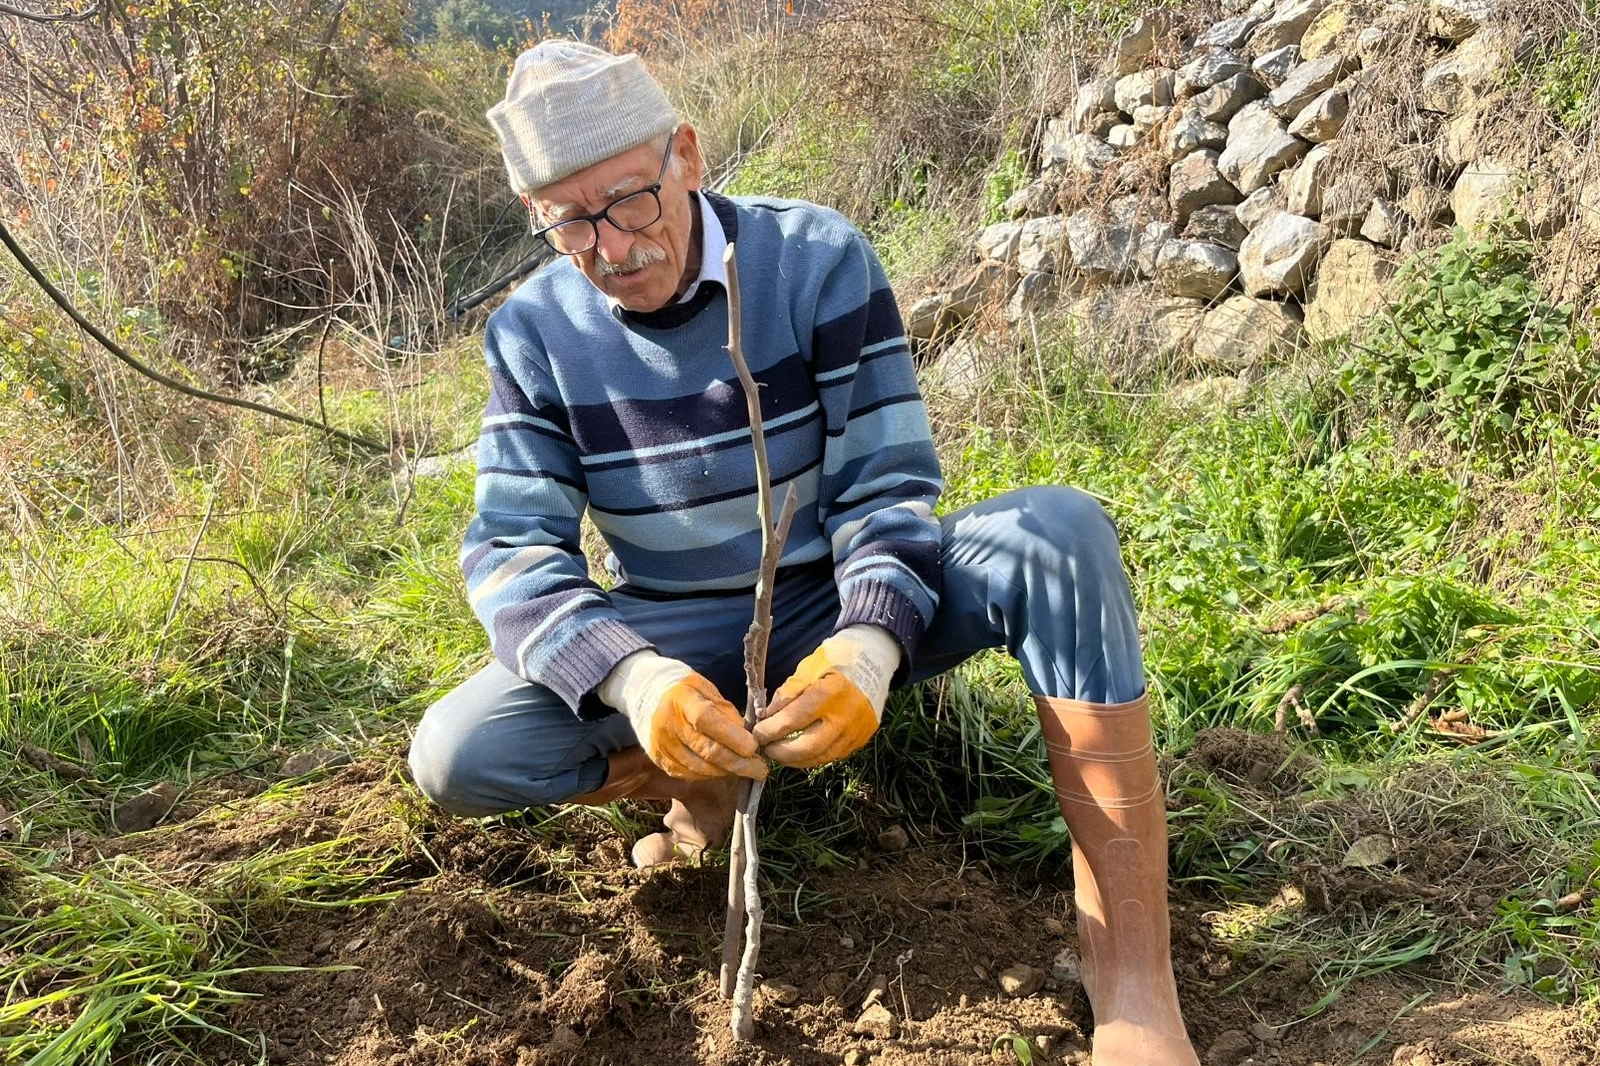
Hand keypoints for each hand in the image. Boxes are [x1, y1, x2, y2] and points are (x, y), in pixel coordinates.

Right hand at [599, 651, 766, 780]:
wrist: (644, 692)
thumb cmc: (683, 689)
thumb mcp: (705, 688)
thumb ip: (725, 711)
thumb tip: (745, 736)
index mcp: (682, 700)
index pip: (708, 721)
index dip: (733, 737)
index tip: (754, 747)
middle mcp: (668, 724)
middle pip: (707, 751)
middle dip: (738, 764)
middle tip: (760, 770)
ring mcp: (661, 744)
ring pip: (699, 768)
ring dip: (726, 771)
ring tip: (745, 769)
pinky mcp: (659, 759)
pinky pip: (688, 774)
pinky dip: (709, 774)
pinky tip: (722, 769)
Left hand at [753, 625, 900, 767]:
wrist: (875, 660)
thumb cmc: (837, 660)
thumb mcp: (809, 666)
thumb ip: (788, 691)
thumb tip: (768, 716)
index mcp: (830, 693)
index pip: (793, 720)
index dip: (771, 730)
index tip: (757, 734)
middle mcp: (845, 717)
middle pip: (808, 747)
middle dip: (781, 752)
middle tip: (766, 748)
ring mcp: (856, 731)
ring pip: (821, 757)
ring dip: (795, 759)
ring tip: (779, 752)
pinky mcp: (862, 739)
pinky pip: (833, 755)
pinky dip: (813, 756)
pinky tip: (800, 751)